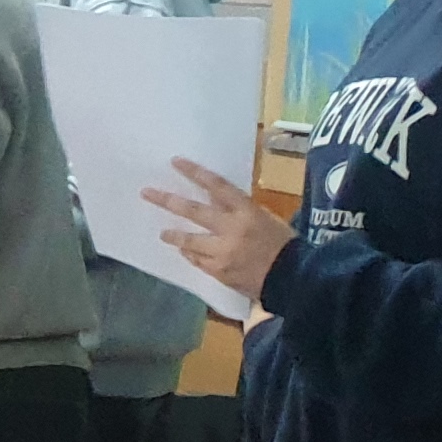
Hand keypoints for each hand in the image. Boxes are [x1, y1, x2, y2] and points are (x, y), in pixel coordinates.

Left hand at [141, 157, 292, 305]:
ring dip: (173, 236)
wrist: (295, 278)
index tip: (176, 162)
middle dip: (167, 200)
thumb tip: (215, 201)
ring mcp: (222, 251)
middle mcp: (231, 229)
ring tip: (162, 233)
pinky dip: (190, 254)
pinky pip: (197, 260)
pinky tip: (184, 251)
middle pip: (193, 210)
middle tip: (146, 193)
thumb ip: (240, 211)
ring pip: (189, 240)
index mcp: (248, 212)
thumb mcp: (266, 219)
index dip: (195, 172)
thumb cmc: (286, 245)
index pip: (217, 186)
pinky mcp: (218, 271)